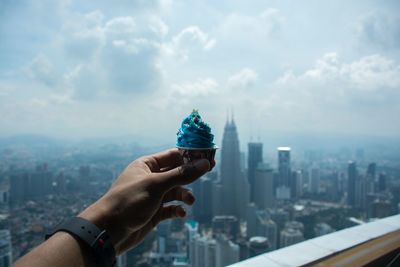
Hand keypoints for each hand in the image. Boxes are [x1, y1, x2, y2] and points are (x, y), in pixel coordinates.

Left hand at [79, 148, 213, 254]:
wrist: (109, 231)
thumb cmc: (127, 202)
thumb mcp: (157, 185)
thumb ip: (182, 174)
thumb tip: (204, 164)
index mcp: (146, 165)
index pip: (173, 155)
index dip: (190, 155)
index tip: (207, 156)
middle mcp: (150, 179)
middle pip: (177, 173)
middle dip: (191, 175)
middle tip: (209, 171)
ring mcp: (153, 196)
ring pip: (176, 191)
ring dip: (185, 195)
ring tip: (189, 201)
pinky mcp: (154, 212)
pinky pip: (171, 208)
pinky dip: (178, 209)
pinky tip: (181, 213)